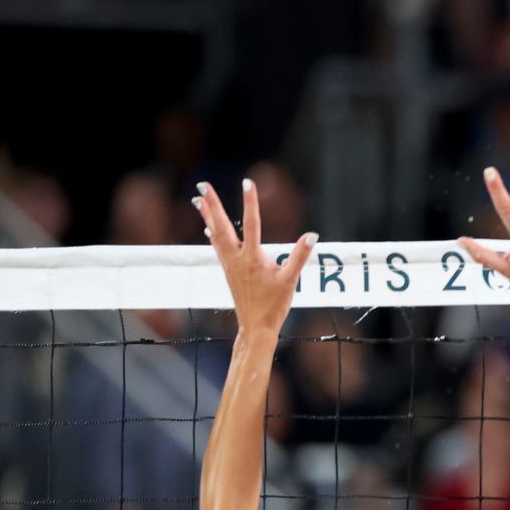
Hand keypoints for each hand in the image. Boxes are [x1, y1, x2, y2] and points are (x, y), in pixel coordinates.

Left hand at [193, 179, 315, 336]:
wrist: (256, 326)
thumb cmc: (275, 305)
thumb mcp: (291, 280)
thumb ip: (300, 256)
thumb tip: (312, 236)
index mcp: (252, 258)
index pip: (252, 223)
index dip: (250, 202)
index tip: (247, 183)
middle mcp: (236, 259)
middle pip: (221, 225)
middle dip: (212, 204)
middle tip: (202, 185)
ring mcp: (229, 265)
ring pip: (215, 234)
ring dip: (207, 215)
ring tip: (198, 199)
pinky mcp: (228, 271)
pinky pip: (217, 246)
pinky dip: (212, 233)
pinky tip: (208, 228)